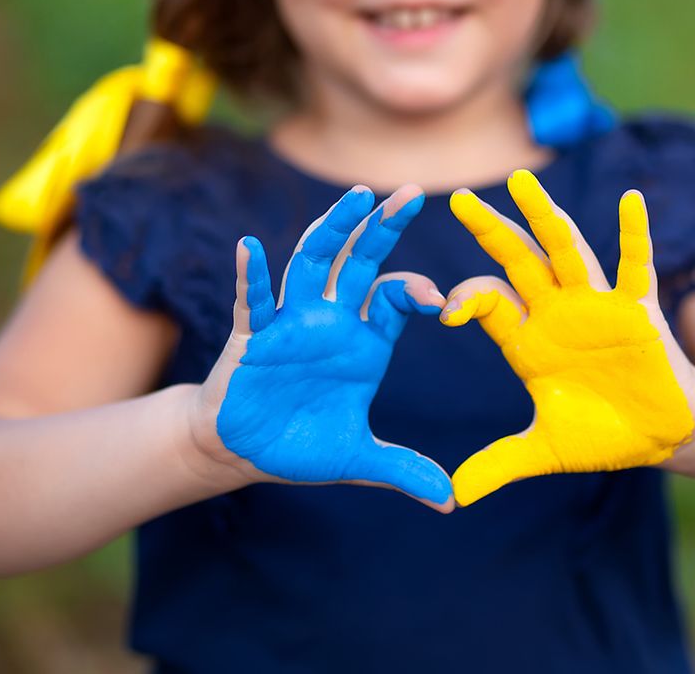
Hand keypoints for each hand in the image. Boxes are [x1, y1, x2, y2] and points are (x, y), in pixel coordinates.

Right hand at [191, 184, 454, 511]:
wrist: (243, 452)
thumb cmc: (301, 445)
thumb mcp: (358, 458)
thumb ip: (402, 470)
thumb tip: (451, 501)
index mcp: (364, 342)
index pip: (395, 297)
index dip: (416, 290)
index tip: (438, 300)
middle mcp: (332, 321)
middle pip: (360, 262)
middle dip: (384, 228)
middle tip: (412, 193)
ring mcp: (292, 323)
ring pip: (313, 264)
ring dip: (333, 231)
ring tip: (357, 198)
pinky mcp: (253, 337)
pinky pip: (253, 302)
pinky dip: (252, 276)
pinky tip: (249, 247)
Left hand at [441, 170, 694, 505]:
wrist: (661, 435)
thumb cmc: (603, 435)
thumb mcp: (544, 450)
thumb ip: (500, 464)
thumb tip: (453, 496)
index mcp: (528, 340)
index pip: (488, 303)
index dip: (465, 299)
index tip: (445, 311)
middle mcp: (556, 314)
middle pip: (517, 262)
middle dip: (489, 233)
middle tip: (458, 200)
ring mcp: (596, 307)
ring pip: (566, 252)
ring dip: (546, 218)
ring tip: (523, 180)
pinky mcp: (639, 311)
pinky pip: (635, 267)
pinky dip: (633, 234)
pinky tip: (629, 200)